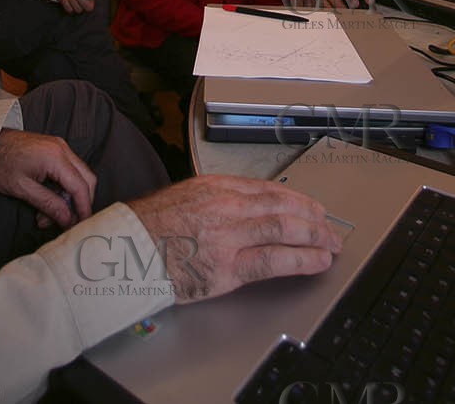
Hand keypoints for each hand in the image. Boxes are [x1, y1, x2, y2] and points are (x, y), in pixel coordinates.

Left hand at [0, 129, 95, 229]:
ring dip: (67, 199)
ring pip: (78, 177)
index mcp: (55, 157)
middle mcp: (62, 149)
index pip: (80, 186)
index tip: (82, 225)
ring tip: (45, 217)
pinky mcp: (54, 150)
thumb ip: (48, 204)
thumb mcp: (22, 189)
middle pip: (86, 179)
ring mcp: (59, 147)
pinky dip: (62, 189)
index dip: (84, 208)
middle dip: (79, 203)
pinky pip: (68, 171)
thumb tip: (67, 220)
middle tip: (66, 222)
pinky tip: (47, 202)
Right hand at [127, 176, 341, 303]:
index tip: (312, 208)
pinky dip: (302, 260)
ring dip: (315, 237)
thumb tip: (249, 208)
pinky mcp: (226, 268)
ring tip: (331, 245)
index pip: (270, 189)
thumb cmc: (148, 228)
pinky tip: (316, 262)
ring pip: (285, 229)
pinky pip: (274, 261)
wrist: (123, 252)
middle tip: (330, 227)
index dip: (298, 200)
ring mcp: (228, 236)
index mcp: (216, 186)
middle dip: (314, 218)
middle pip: (283, 206)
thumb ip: (217, 200)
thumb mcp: (185, 197)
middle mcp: (226, 206)